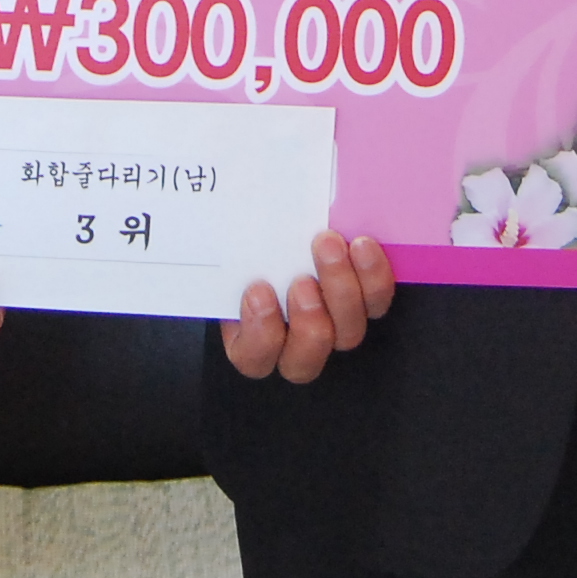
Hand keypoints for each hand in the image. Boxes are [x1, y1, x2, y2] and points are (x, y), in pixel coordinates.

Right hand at [219, 232, 393, 383]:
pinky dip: (372, 277)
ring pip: (346, 335)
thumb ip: (230, 245)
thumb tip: (199, 220)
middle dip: (306, 321)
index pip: (253, 357)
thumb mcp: (235, 241)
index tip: (258, 291)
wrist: (294, 219)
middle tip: (302, 280)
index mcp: (252, 336)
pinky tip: (361, 245)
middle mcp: (295, 342)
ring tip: (330, 248)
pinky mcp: (365, 303)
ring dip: (341, 292)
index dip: (259, 334)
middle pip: (305, 359)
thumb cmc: (255, 234)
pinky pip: (376, 303)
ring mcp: (334, 327)